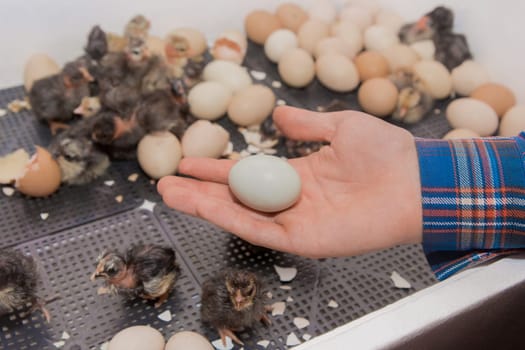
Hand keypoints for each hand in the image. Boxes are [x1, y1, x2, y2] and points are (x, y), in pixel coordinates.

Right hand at [157, 106, 421, 257]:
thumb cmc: (384, 153)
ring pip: (241, 215)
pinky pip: (259, 230)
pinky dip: (229, 218)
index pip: (249, 173)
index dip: (217, 168)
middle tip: (166, 182)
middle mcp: (292, 201)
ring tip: (170, 192)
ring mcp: (296, 222)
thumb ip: (306, 125)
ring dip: (204, 205)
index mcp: (299, 175)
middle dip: (200, 190)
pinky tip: (202, 205)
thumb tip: (277, 116)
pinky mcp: (303, 241)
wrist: (414, 181)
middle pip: (237, 197)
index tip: (188, 161)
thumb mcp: (340, 127)